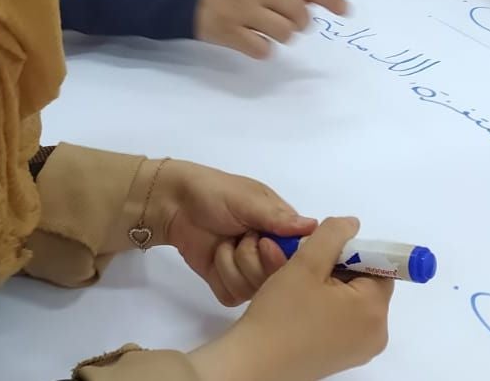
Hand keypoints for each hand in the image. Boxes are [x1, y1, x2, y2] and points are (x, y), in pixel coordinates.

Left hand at [151, 161, 316, 305]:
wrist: (175, 205)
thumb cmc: (216, 193)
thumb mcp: (248, 200)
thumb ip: (278, 218)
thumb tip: (313, 227)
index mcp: (282, 229)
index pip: (301, 255)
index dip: (284, 257)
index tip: (265, 244)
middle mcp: (270, 252)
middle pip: (277, 279)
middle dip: (253, 259)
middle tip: (241, 237)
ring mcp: (249, 270)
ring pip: (255, 290)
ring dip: (234, 265)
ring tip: (225, 243)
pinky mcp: (228, 284)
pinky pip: (234, 296)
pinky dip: (222, 276)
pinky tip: (216, 259)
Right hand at [187, 217, 392, 380]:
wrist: (252, 363)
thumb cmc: (281, 314)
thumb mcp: (306, 262)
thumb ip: (334, 235)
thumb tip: (352, 225)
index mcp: (375, 311)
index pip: (379, 266)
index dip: (352, 252)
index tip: (323, 253)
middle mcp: (376, 334)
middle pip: (366, 283)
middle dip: (339, 268)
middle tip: (307, 268)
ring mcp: (359, 349)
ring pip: (351, 300)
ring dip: (330, 286)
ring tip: (299, 286)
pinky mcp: (341, 357)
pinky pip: (342, 320)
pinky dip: (326, 306)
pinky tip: (300, 305)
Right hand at [197, 0, 347, 58]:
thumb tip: (312, 2)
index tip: (345, 10)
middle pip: (298, 12)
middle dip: (301, 21)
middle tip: (293, 22)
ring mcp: (243, 12)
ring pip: (284, 32)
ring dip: (285, 35)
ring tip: (272, 30)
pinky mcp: (230, 34)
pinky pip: (262, 49)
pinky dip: (264, 49)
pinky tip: (255, 41)